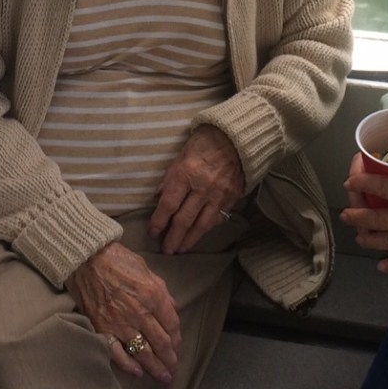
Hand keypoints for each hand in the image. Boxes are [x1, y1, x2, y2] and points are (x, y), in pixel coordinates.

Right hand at [66, 242, 180, 382]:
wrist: (86, 259)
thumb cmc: (117, 259)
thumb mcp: (147, 270)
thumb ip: (162, 291)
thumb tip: (173, 308)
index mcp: (153, 296)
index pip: (171, 324)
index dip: (177, 338)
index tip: (177, 346)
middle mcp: (139, 313)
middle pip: (160, 342)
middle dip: (169, 358)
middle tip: (173, 369)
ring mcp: (120, 323)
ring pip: (143, 352)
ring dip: (155, 367)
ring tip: (163, 377)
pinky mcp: (102, 329)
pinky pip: (116, 353)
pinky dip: (128, 365)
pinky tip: (137, 373)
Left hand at [151, 124, 245, 254]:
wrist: (235, 137)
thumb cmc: (203, 143)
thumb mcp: (179, 156)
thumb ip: (169, 179)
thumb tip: (159, 198)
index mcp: (185, 174)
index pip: (169, 205)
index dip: (159, 221)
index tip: (152, 232)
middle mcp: (202, 187)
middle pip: (184, 220)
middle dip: (173, 238)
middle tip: (166, 251)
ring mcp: (219, 194)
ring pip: (202, 225)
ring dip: (190, 240)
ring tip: (181, 250)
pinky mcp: (231, 198)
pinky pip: (217, 218)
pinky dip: (207, 229)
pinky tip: (199, 235)